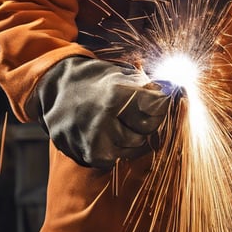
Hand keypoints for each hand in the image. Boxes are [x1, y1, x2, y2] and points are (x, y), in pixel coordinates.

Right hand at [30, 56, 169, 168]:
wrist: (56, 91)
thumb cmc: (94, 80)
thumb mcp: (120, 74)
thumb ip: (147, 85)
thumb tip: (175, 92)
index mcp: (116, 94)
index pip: (158, 107)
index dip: (160, 104)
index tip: (157, 101)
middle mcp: (106, 119)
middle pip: (148, 129)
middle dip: (147, 121)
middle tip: (135, 112)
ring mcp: (96, 139)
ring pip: (135, 145)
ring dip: (133, 135)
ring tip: (118, 121)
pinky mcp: (90, 155)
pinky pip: (119, 157)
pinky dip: (118, 147)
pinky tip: (107, 133)